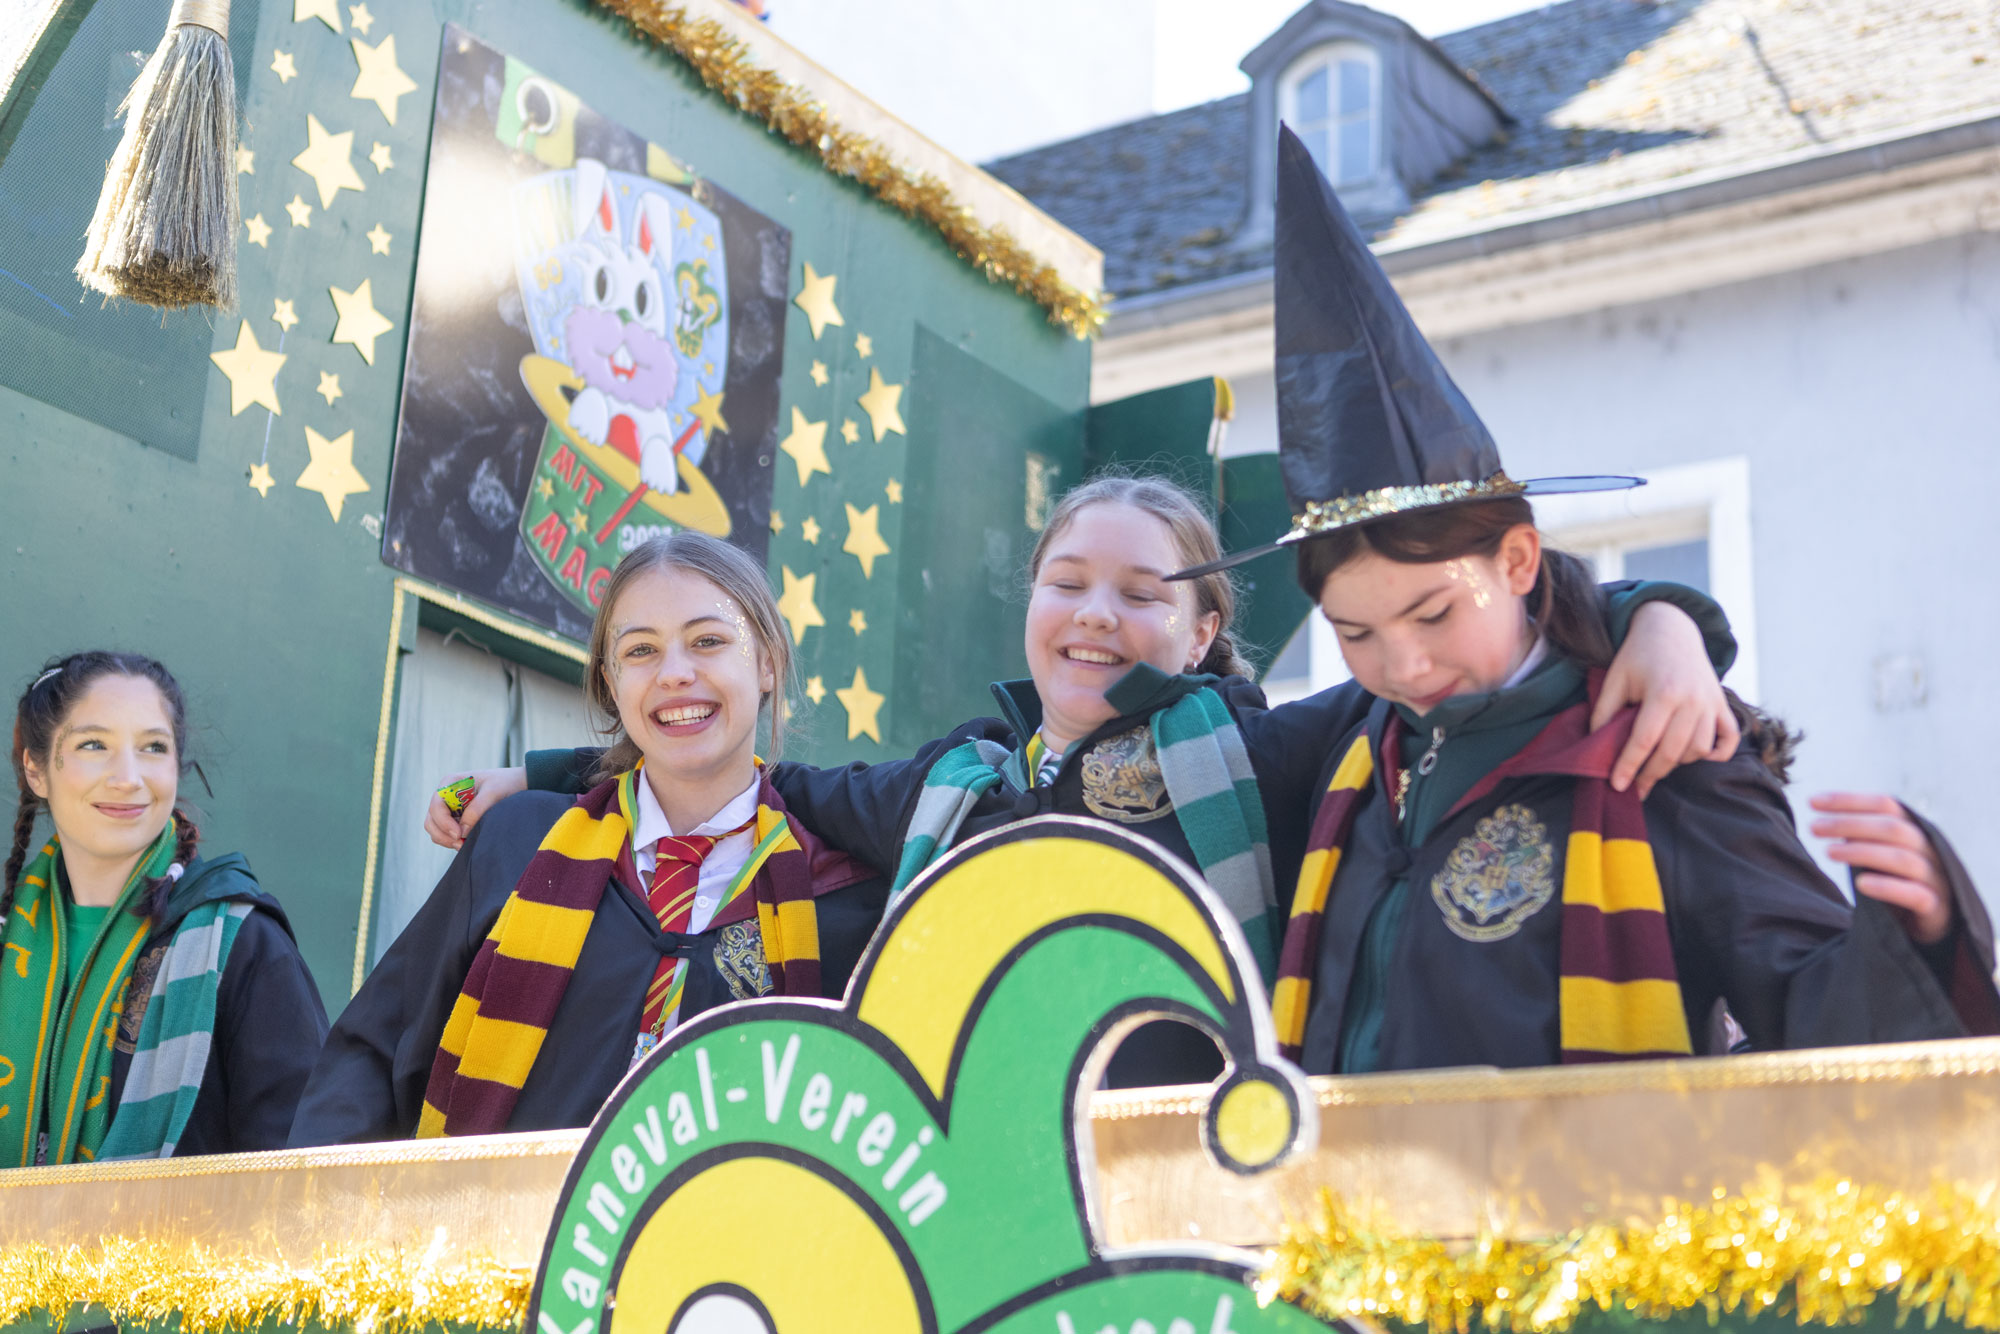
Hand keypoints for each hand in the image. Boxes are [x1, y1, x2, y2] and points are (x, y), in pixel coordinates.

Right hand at [424, 766, 527, 849]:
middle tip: (461, 844)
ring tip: (465, 845)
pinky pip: (446, 834)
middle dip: (443, 835)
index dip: (443, 823)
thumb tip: (462, 831)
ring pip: (435, 830)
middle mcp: (444, 796)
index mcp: (450, 783)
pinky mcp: (455, 819)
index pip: (436, 806)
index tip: (459, 834)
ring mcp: (448, 809)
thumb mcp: (493, 792)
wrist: (516, 784)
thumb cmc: (504, 783)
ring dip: (447, 840)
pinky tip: (467, 842)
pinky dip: (452, 841)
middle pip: (431, 821)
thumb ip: (477, 809)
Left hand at [1592, 601, 1740, 797]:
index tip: (1618, 785)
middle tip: (1635, 787)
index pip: (1644, 740)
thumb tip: (1595, 747)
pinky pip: (1728, 739)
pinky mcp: (1722, 704)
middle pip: (1672, 751)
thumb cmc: (1638, 655)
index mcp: (1663, 692)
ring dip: (1677, 762)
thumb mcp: (1615, 678)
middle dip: (1651, 774)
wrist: (1671, 627)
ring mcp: (1711, 703)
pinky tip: (1694, 756)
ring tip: (1656, 763)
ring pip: (1698, 749)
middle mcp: (1692, 700)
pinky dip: (1715, 753)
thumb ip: (1604, 712)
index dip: (1629, 766)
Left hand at [1810, 792, 1952, 944]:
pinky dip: (1888, 887)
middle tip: (1814, 828)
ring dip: (1863, 852)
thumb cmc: (1897, 883)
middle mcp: (1929, 849)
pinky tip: (1861, 883)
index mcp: (1914, 831)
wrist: (1932, 925)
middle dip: (1850, 824)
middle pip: (1893, 828)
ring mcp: (1936, 878)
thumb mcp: (1878, 856)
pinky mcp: (1937, 908)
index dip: (1850, 801)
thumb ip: (1860, 839)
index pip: (1886, 805)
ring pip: (1903, 858)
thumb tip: (1825, 821)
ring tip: (1829, 852)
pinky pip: (1916, 895)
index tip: (1812, 802)